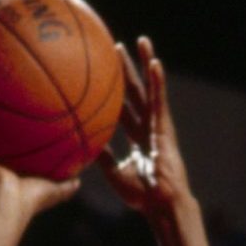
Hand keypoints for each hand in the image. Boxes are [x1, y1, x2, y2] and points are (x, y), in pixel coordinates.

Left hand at [99, 36, 194, 220]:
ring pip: (150, 89)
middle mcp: (148, 126)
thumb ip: (102, 154)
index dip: (114, 90)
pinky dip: (158, 82)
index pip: (123, 107)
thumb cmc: (142, 195)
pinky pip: (160, 100)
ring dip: (146, 64)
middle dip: (126, 69)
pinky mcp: (166, 128)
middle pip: (135, 91)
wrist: (162, 204)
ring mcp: (158, 125)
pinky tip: (155, 63)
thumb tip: (80, 141)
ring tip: (142, 41)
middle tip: (115, 46)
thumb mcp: (113, 172)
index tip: (104, 72)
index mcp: (137, 136)